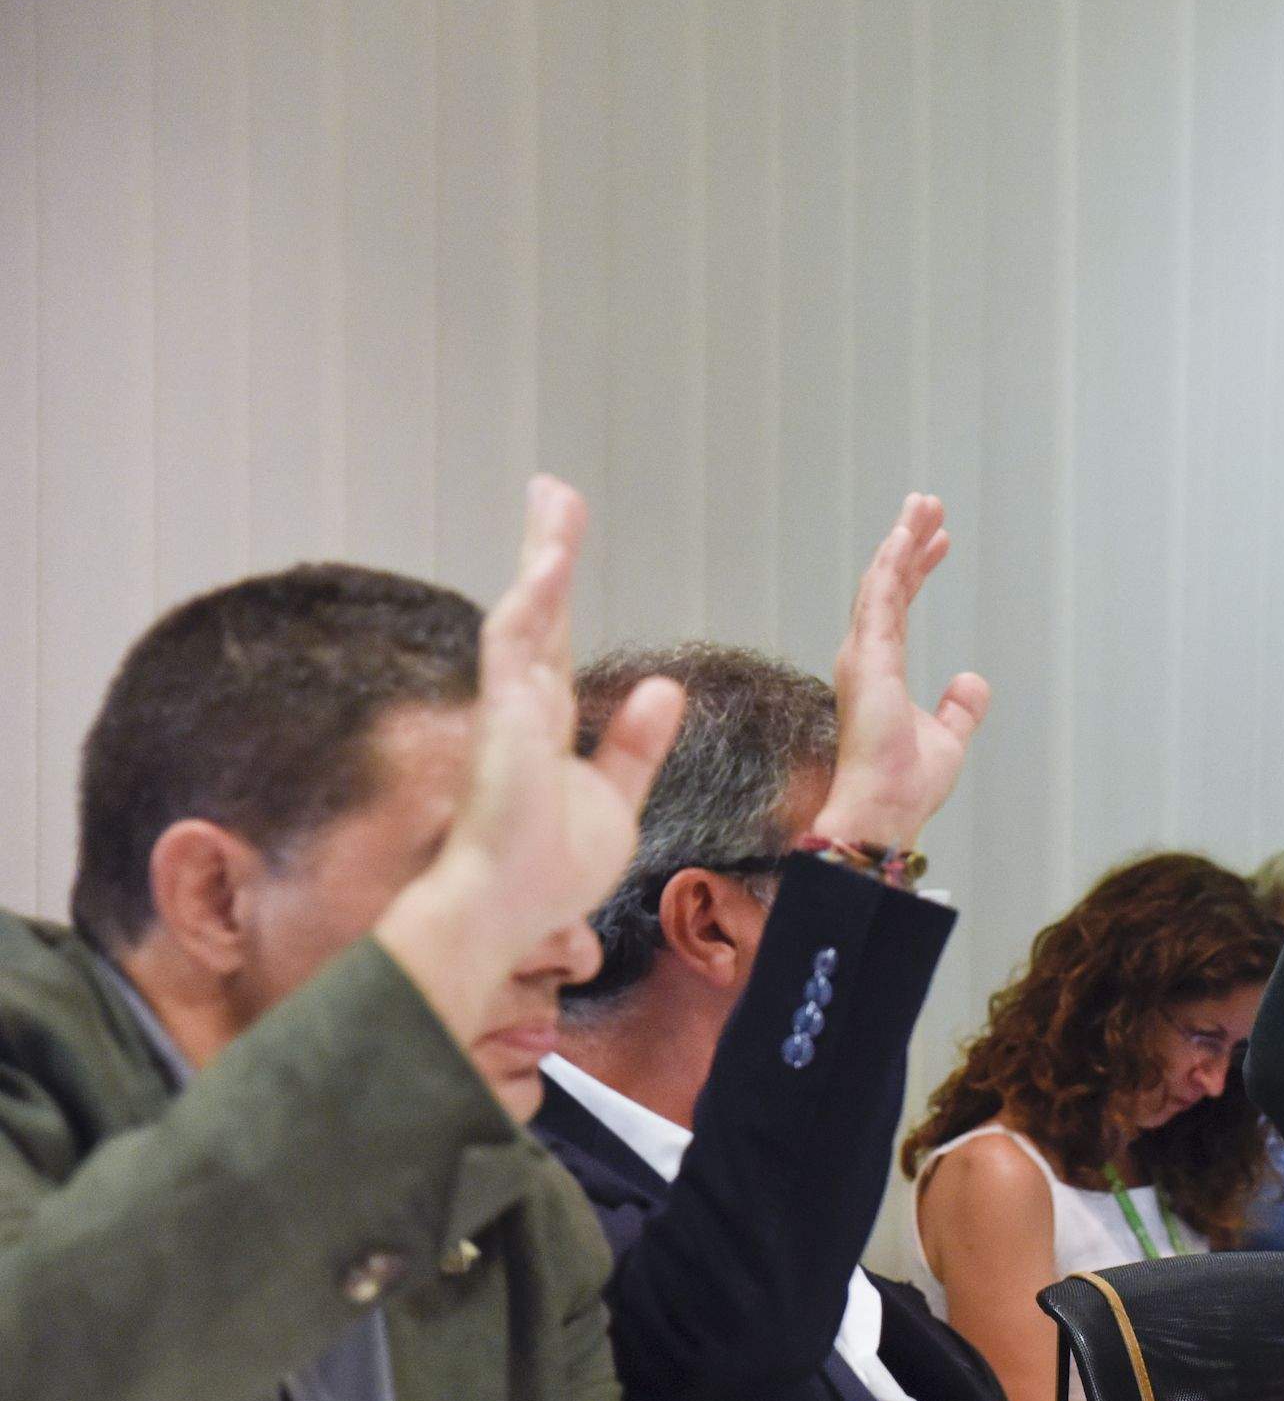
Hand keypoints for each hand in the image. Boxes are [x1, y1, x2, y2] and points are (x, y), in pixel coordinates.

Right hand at [375, 477, 680, 1039]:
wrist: (510, 910)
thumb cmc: (549, 868)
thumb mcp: (614, 798)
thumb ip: (635, 743)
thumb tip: (664, 689)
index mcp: (546, 721)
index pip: (556, 638)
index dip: (560, 587)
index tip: (563, 537)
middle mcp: (521, 705)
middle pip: (536, 609)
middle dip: (546, 546)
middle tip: (554, 490)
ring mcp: (507, 709)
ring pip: (523, 614)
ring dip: (541, 555)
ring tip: (554, 498)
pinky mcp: (502, 720)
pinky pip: (514, 648)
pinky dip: (533, 602)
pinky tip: (551, 562)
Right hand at [807, 494, 991, 852]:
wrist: (887, 809)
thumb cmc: (907, 783)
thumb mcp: (948, 738)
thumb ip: (959, 708)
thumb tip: (972, 680)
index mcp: (882, 670)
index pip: (900, 606)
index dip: (919, 570)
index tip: (940, 541)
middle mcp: (866, 656)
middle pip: (889, 584)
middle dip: (908, 542)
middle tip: (929, 504)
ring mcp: (862, 654)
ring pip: (882, 581)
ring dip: (901, 540)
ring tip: (922, 504)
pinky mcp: (867, 658)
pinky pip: (878, 598)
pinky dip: (891, 564)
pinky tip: (904, 536)